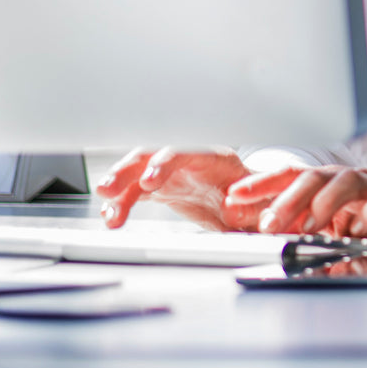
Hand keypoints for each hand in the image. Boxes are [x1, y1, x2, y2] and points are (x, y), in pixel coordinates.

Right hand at [95, 147, 293, 230]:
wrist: (253, 205)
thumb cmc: (257, 200)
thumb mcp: (258, 205)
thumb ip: (247, 208)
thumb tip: (233, 209)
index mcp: (217, 159)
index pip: (186, 153)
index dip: (165, 164)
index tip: (149, 180)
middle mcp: (190, 161)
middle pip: (153, 157)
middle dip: (128, 171)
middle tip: (109, 189)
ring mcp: (174, 173)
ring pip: (138, 173)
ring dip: (119, 189)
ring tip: (108, 212)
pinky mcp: (163, 188)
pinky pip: (136, 191)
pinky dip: (121, 202)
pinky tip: (111, 214)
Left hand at [225, 168, 366, 247]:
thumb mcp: (345, 222)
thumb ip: (314, 223)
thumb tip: (273, 233)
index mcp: (335, 183)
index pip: (294, 175)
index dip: (264, 183)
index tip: (235, 197)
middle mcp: (354, 180)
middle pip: (316, 175)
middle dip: (287, 197)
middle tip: (268, 223)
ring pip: (347, 180)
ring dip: (324, 201)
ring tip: (309, 224)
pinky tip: (359, 227)